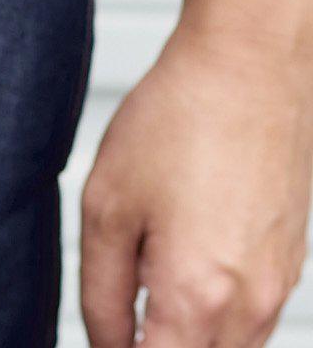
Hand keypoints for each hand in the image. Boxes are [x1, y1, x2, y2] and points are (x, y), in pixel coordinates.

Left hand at [81, 23, 312, 346]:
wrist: (248, 71)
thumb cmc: (177, 122)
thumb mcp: (106, 205)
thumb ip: (101, 290)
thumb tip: (102, 343)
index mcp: (194, 298)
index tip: (103, 336)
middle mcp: (248, 307)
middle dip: (154, 344)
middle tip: (121, 312)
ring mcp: (278, 290)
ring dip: (186, 336)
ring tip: (148, 285)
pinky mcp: (290, 268)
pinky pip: (252, 322)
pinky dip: (216, 317)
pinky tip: (185, 266)